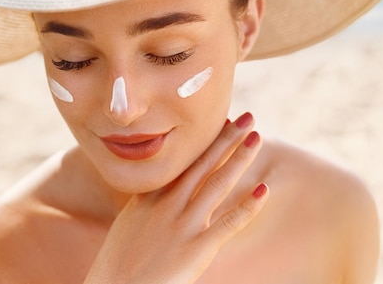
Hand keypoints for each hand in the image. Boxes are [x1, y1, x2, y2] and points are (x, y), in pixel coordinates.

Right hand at [84, 112, 268, 283]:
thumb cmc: (118, 263)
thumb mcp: (129, 224)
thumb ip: (147, 205)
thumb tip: (159, 194)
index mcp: (150, 197)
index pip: (182, 162)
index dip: (203, 142)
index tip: (220, 122)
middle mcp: (168, 205)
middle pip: (202, 164)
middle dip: (226, 139)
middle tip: (247, 118)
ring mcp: (183, 225)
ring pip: (217, 183)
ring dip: (239, 158)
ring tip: (257, 137)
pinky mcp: (196, 249)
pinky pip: (228, 223)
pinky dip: (248, 206)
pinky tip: (264, 190)